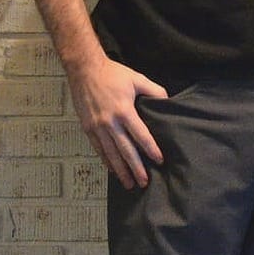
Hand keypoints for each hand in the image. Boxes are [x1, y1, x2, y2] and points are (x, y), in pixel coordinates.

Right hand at [64, 56, 166, 189]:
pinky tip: (112, 170)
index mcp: (124, 111)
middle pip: (125, 150)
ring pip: (110, 154)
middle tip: (143, 182)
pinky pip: (98, 149)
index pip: (140, 135)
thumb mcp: (137, 79)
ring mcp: (97, 127)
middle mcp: (110, 122)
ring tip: (128, 183)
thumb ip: (155, 91)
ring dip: (120, 170)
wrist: (85, 71)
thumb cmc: (113, 74)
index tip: (159, 160)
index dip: (150, 149)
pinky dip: (106, 161)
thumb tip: (168, 101)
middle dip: (135, 168)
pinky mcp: (88, 128)